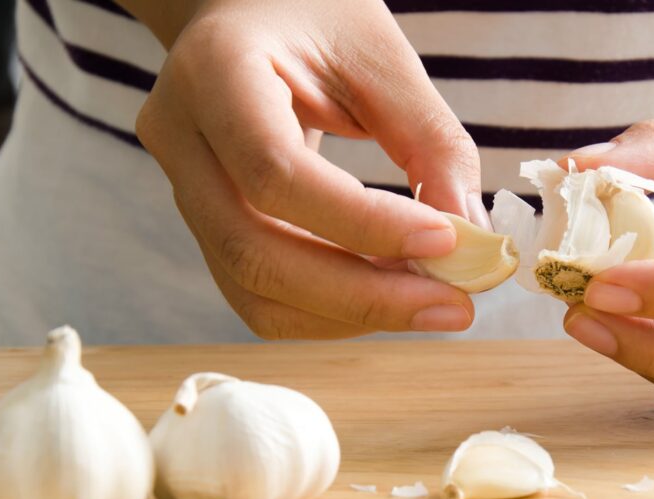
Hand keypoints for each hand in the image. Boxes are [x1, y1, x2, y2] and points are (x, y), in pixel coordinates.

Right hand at [127, 0, 483, 338]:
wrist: (246, 13)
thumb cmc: (314, 15)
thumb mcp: (381, 54)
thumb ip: (430, 141)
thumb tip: (471, 239)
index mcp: (213, 72)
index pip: (275, 173)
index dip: (363, 223)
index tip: (447, 241)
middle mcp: (181, 139)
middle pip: (253, 254)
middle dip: (363, 297)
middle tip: (454, 308)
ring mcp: (184, 191)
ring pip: (254, 291)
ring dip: (352, 314)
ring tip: (431, 301)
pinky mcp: (209, 227)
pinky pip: (262, 295)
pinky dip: (332, 311)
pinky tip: (390, 293)